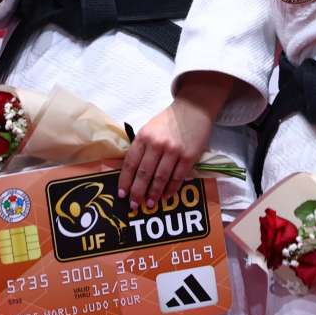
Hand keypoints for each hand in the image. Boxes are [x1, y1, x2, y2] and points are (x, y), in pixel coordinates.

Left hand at [119, 73, 229, 207]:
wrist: (194, 109)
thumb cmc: (168, 121)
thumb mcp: (149, 129)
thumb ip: (141, 148)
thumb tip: (132, 173)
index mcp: (143, 137)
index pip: (130, 163)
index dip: (125, 181)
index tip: (122, 194)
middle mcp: (157, 144)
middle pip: (144, 174)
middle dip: (137, 192)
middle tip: (134, 205)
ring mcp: (174, 151)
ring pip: (160, 178)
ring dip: (154, 194)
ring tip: (149, 204)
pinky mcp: (189, 157)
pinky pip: (177, 177)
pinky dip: (171, 189)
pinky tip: (165, 196)